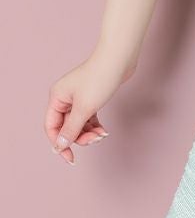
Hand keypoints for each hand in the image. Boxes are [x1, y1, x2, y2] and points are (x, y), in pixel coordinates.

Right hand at [44, 49, 135, 164]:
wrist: (120, 60)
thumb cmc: (100, 79)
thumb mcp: (85, 108)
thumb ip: (72, 129)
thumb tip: (59, 145)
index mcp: (57, 98)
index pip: (52, 127)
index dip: (59, 144)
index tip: (70, 158)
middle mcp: (65, 98)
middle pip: (67, 127)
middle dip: (80, 137)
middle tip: (96, 139)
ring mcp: (79, 97)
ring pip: (79, 124)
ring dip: (90, 133)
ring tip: (103, 135)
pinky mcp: (92, 97)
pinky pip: (89, 118)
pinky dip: (95, 126)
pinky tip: (104, 131)